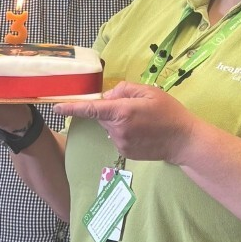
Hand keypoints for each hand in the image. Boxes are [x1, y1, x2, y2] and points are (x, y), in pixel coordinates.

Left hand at [56, 82, 197, 162]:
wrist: (184, 141)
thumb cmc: (170, 113)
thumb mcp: (150, 92)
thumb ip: (125, 89)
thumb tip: (108, 95)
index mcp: (122, 111)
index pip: (91, 109)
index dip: (71, 108)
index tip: (56, 107)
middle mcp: (117, 129)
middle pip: (102, 116)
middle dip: (111, 110)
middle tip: (135, 108)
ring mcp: (120, 143)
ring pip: (109, 127)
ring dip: (118, 122)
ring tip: (142, 122)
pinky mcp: (125, 152)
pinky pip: (116, 138)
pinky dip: (124, 133)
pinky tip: (142, 133)